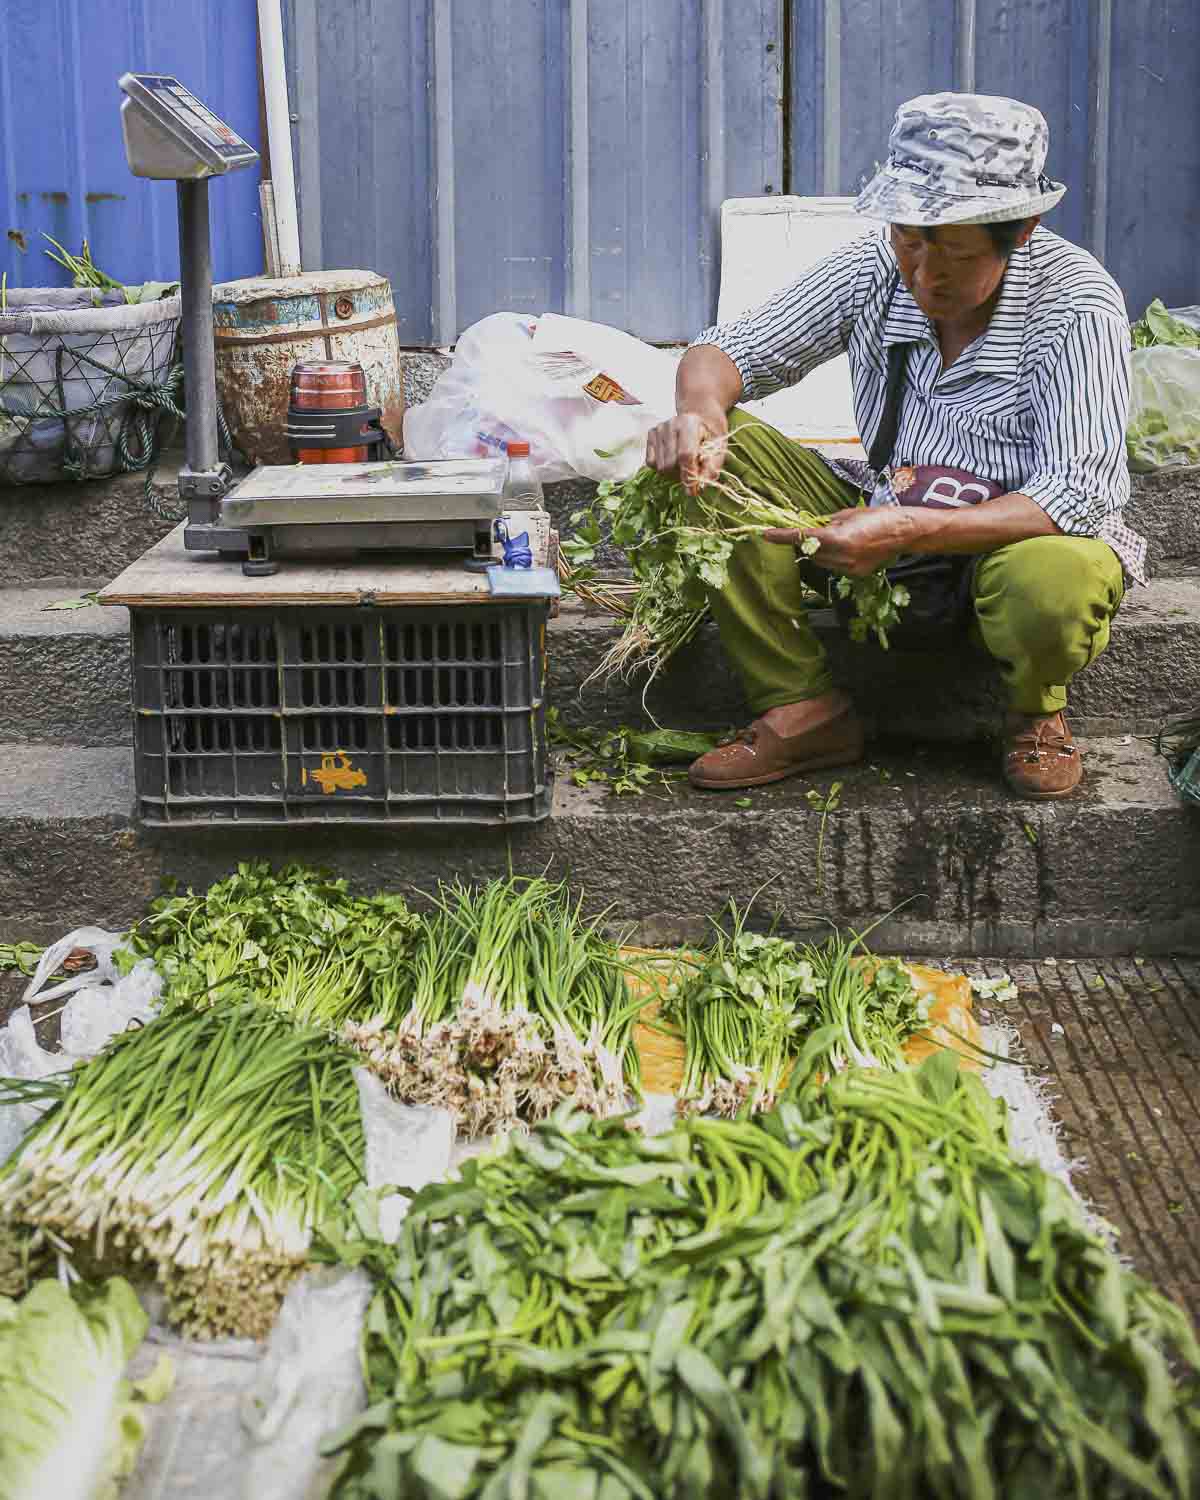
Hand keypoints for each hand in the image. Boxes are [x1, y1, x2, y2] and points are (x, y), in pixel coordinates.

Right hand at [645, 409, 727, 495]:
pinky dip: (663, 467)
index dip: (689, 476)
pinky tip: (674, 460)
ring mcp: (658, 428)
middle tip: (693, 473)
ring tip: (685, 465)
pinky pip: (651, 463)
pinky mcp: (651, 435)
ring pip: (661, 466)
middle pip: (670, 464)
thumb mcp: (719, 449)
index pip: (685, 455)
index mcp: (690, 423)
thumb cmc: (711, 436)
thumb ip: (712, 466)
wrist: (701, 417)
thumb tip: (701, 485)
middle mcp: (671, 423)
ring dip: (673, 473)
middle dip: (682, 475)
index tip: (693, 491)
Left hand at [763, 506, 911, 577]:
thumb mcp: (848, 514)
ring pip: (821, 561)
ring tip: (838, 537)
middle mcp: (842, 557)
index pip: (802, 538)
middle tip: (813, 530)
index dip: (782, 536)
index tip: (766, 534)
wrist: (903, 532)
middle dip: (807, 542)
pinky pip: (835, 566)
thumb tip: (813, 527)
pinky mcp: (855, 574)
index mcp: (838, 538)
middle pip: (810, 551)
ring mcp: (849, 568)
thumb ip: (827, 523)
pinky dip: (834, 557)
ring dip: (821, 550)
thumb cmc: (878, 517)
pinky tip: (848, 547)